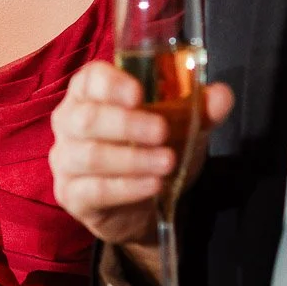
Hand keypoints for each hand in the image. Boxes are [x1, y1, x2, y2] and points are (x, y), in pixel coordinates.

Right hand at [49, 60, 233, 246]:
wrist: (143, 205)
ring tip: (167, 162)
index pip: (89, 79)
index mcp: (90, 94)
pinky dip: (126, 187)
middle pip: (86, 118)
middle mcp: (69, 121)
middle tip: (162, 131)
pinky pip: (93, 189)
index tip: (139, 92)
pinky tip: (152, 185)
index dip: (111, 84)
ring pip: (89, 155)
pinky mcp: (70, 194)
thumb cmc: (151, 151)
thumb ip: (199, 109)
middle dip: (126, 124)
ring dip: (132, 159)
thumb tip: (221, 94)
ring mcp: (65, 159)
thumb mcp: (181, 128)